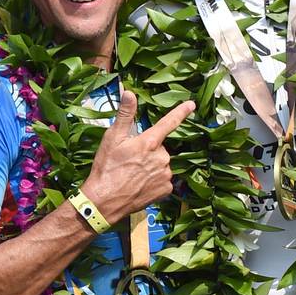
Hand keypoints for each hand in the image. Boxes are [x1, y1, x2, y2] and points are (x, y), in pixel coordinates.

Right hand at [80, 91, 194, 223]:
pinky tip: (141, 184)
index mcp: (150, 142)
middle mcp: (162, 157)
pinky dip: (154, 181)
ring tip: (133, 174)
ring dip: (152, 166)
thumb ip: (124, 115)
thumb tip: (130, 93)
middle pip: (159, 148)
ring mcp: (165, 174)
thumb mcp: (112, 138)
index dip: (181, 112)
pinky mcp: (166, 190)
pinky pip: (163, 180)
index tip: (191, 104)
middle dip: (148, 151)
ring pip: (162, 164)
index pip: (169, 122)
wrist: (104, 201)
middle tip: (130, 160)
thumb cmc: (106, 168)